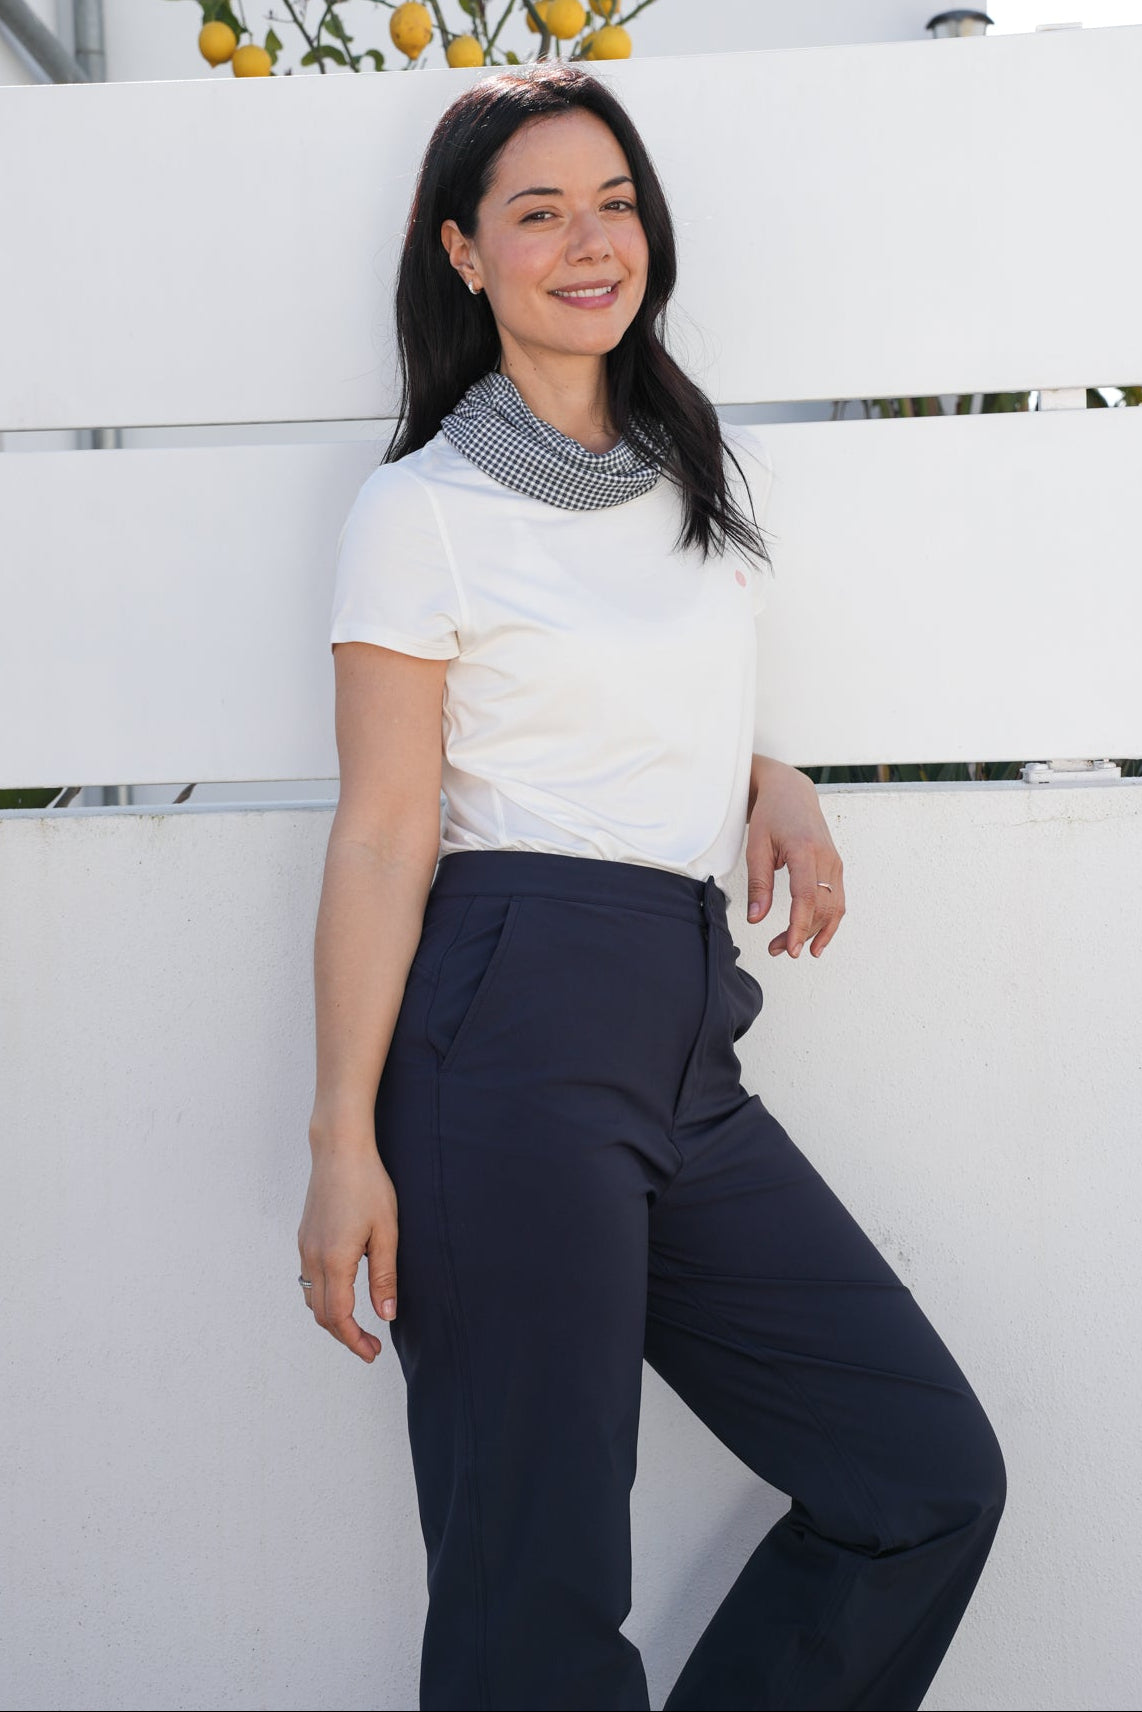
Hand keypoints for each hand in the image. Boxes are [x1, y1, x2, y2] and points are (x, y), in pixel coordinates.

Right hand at [298, 1139, 398, 1362]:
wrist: (339, 1150)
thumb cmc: (368, 1185)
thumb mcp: (386, 1232)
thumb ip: (385, 1276)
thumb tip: (386, 1314)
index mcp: (335, 1260)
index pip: (339, 1317)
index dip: (354, 1341)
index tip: (372, 1353)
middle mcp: (313, 1258)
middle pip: (321, 1314)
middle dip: (344, 1336)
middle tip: (370, 1346)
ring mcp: (305, 1247)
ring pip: (311, 1298)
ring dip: (331, 1317)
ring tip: (357, 1325)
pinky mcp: (304, 1237)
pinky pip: (308, 1279)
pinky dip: (323, 1296)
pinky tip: (343, 1292)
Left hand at [745, 756, 845, 958]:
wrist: (792, 792)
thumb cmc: (772, 815)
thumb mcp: (756, 846)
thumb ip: (758, 883)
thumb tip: (756, 918)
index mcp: (805, 850)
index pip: (806, 897)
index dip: (800, 926)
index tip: (791, 948)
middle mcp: (826, 858)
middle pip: (821, 907)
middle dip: (802, 934)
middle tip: (778, 950)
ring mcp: (835, 863)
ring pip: (833, 908)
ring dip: (815, 932)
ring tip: (791, 947)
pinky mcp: (836, 867)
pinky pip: (838, 900)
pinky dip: (829, 922)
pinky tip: (817, 940)